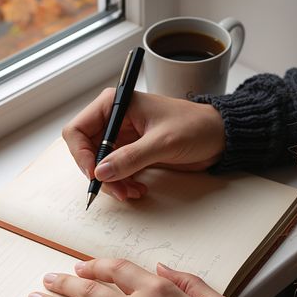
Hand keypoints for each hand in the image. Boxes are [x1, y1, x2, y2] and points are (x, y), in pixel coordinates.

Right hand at [62, 89, 225, 200]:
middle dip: (99, 173)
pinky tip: (138, 189)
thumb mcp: (163, 142)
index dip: (81, 154)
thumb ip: (131, 157)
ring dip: (112, 183)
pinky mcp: (132, 152)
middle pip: (86, 151)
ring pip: (100, 165)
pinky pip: (115, 172)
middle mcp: (115, 119)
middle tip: (117, 190)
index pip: (78, 130)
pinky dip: (122, 184)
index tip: (95, 174)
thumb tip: (101, 172)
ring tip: (132, 192)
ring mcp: (122, 137)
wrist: (219, 136)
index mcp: (116, 104)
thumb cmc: (195, 127)